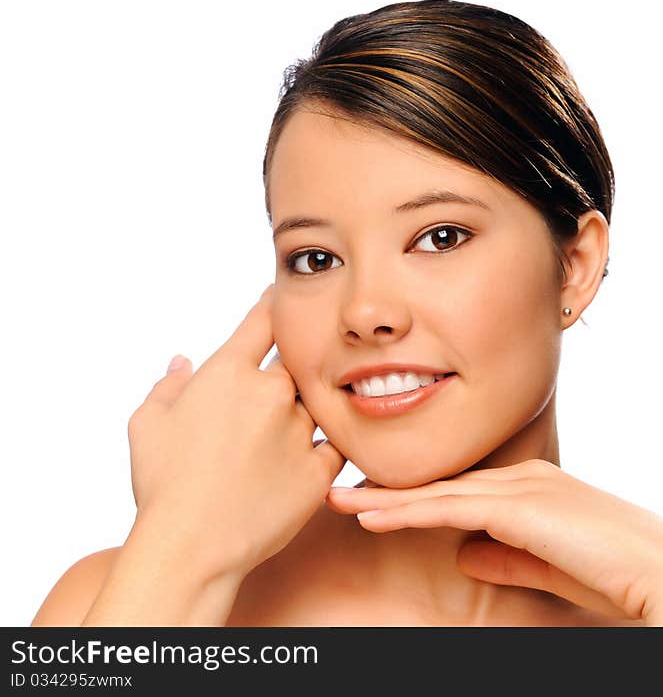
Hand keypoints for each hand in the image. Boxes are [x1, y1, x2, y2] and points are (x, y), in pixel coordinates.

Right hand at [127, 283, 345, 577]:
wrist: (191, 547)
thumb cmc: (162, 484)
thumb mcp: (147, 425)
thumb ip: (168, 385)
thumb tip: (182, 362)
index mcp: (229, 373)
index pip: (262, 320)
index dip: (274, 305)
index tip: (281, 299)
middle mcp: (272, 392)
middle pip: (295, 364)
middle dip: (288, 373)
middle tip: (274, 396)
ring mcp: (300, 429)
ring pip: (315, 405)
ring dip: (304, 414)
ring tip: (283, 440)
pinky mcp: (320, 468)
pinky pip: (334, 446)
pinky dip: (325, 448)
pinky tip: (310, 459)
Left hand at [327, 459, 662, 624]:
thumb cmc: (617, 572)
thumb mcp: (548, 566)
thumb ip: (506, 556)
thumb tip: (465, 555)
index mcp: (534, 488)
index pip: (463, 492)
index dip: (419, 499)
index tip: (379, 503)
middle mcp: (524, 479)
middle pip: (443, 486)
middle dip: (391, 491)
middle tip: (344, 491)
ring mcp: (522, 488)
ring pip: (438, 493)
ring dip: (386, 499)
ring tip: (341, 500)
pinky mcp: (519, 508)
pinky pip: (450, 508)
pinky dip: (408, 512)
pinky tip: (372, 515)